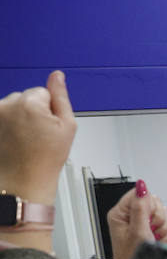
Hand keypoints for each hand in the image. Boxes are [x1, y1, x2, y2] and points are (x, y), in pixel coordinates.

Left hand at [0, 71, 76, 204]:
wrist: (22, 181)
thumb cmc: (45, 159)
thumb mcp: (67, 127)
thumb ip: (61, 97)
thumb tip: (57, 76)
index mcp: (29, 103)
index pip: (43, 92)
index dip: (50, 110)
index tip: (49, 127)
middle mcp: (6, 105)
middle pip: (25, 97)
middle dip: (32, 112)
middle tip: (38, 135)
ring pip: (12, 106)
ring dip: (18, 118)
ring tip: (25, 139)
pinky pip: (2, 116)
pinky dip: (7, 125)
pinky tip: (13, 140)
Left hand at [99, 180, 166, 258]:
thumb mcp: (138, 232)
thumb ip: (141, 208)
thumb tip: (142, 187)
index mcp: (120, 213)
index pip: (140, 194)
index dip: (148, 206)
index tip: (147, 220)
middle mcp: (131, 215)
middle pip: (154, 202)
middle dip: (158, 218)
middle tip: (150, 231)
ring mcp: (142, 222)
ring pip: (163, 212)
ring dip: (163, 227)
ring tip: (154, 238)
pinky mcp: (152, 228)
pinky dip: (166, 233)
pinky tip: (158, 241)